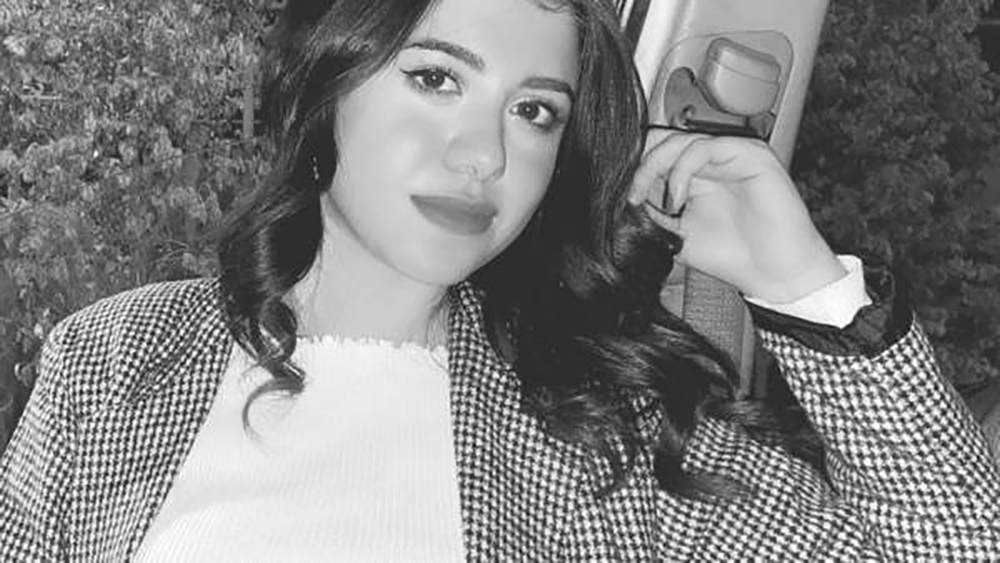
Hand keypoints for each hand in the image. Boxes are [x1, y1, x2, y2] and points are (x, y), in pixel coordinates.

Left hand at [628, 129, 845, 303]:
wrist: (774, 274)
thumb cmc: (733, 256)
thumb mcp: (674, 234)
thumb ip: (652, 212)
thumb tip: (623, 199)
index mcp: (695, 174)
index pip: (657, 152)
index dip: (636, 168)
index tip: (623, 196)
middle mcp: (712, 160)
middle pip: (663, 139)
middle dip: (641, 165)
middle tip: (632, 195)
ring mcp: (731, 154)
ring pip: (679, 140)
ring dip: (655, 167)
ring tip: (652, 201)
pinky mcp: (750, 154)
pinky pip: (704, 148)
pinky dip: (681, 170)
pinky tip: (676, 198)